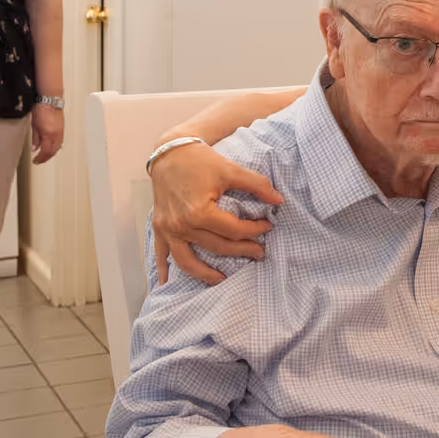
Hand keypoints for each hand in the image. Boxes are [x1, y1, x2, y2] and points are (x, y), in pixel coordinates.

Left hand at [30, 104, 63, 163]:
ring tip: (45, 155)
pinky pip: (60, 143)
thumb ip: (35, 139)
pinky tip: (51, 148)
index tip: (36, 161)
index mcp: (48, 135)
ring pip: (57, 148)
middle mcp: (56, 136)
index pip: (45, 152)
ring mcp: (60, 133)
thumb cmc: (41, 110)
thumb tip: (35, 148)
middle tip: (40, 160)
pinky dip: (55, 148)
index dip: (40, 159)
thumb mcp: (34, 126)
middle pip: (52, 152)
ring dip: (51, 153)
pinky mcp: (62, 130)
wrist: (50, 101)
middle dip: (46, 158)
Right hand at [150, 140, 282, 284]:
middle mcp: (182, 225)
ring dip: (206, 274)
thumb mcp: (231, 170)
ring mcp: (168, 229)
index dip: (254, 230)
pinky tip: (168, 285)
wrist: (170, 151)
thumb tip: (279, 200)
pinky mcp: (159, 228)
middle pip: (217, 247)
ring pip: (188, 261)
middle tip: (259, 253)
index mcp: (199, 212)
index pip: (234, 230)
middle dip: (241, 251)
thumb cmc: (200, 160)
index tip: (268, 227)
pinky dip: (165, 271)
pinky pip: (161, 254)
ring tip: (223, 279)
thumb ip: (257, 185)